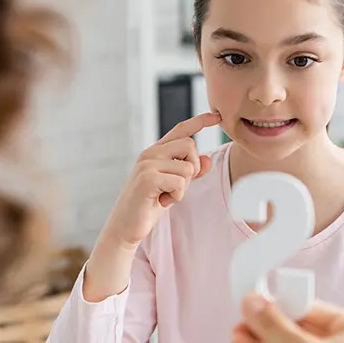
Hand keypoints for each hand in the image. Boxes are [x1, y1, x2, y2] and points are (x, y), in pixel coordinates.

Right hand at [105, 112, 221, 246]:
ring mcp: (147, 164)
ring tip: (164, 196)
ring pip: (187, 167)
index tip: (217, 116)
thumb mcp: (174, 186)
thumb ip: (190, 172)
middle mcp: (150, 153)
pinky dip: (176, 196)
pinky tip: (162, 202)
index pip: (181, 130)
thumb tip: (208, 160)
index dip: (200, 121)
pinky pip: (180, 183)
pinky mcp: (147, 178)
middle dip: (193, 168)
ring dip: (183, 188)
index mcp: (156, 151)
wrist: (125, 226)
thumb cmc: (149, 205)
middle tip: (177, 187)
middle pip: (190, 145)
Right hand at [232, 293, 343, 342]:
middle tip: (242, 320)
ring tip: (237, 335)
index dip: (279, 303)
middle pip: (294, 327)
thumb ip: (277, 325)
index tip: (254, 300)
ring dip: (259, 337)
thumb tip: (252, 302)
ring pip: (286, 341)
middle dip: (264, 324)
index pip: (308, 306)